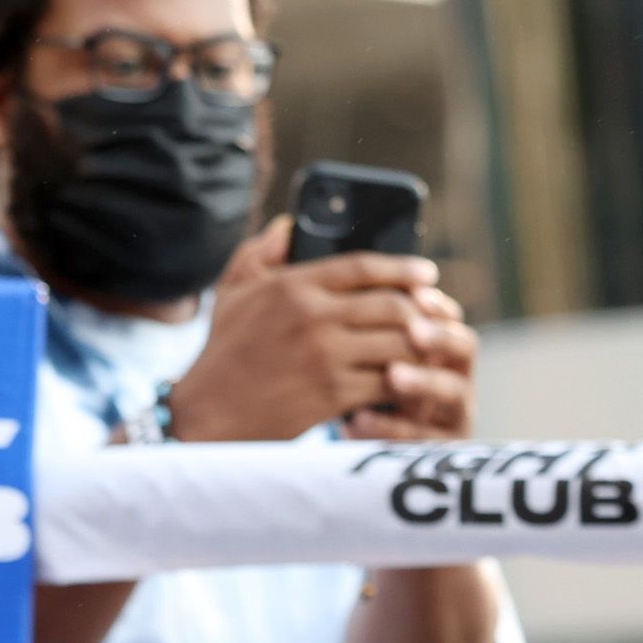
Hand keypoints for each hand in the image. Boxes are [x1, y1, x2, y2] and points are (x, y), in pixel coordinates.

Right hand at [161, 223, 471, 444]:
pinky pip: (388, 382)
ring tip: (432, 348)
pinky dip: (405, 382)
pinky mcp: (333, 394)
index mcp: (292, 286)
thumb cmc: (222, 352)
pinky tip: (412, 382)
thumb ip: (260, 253)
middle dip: (423, 310)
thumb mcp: (232, 293)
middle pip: (392, 304)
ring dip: (421, 346)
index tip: (428, 273)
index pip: (363, 265)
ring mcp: (325, 356)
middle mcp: (313, 316)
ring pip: (398, 343)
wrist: (205, 419)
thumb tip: (289, 223)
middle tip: (438, 315)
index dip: (403, 267)